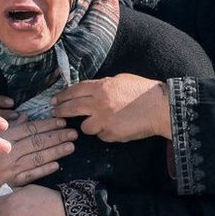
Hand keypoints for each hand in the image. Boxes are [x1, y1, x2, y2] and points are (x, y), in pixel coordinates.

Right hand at [0, 116, 75, 215]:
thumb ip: (4, 123)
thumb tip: (24, 116)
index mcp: (2, 136)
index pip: (30, 128)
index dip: (47, 124)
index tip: (61, 120)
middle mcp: (8, 151)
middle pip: (38, 142)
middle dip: (57, 136)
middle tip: (73, 131)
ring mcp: (10, 168)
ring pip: (38, 158)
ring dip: (56, 151)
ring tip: (71, 145)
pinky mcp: (9, 182)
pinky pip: (31, 175)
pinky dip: (45, 169)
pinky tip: (57, 164)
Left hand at [52, 73, 170, 141]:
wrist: (160, 107)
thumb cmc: (142, 90)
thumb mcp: (119, 80)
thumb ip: (102, 85)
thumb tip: (89, 91)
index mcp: (101, 87)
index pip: (73, 91)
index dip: (62, 96)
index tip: (55, 100)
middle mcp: (99, 104)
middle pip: (71, 109)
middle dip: (61, 111)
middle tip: (55, 113)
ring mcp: (104, 121)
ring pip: (84, 127)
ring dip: (88, 125)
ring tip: (96, 122)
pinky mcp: (112, 134)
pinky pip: (101, 136)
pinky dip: (105, 133)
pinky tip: (114, 127)